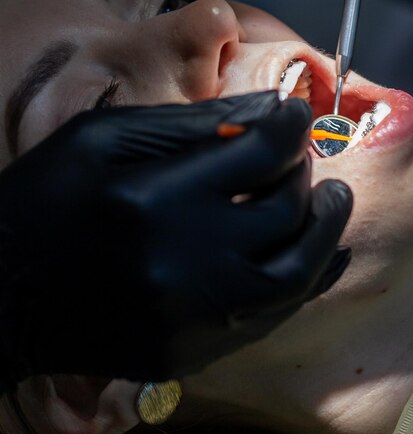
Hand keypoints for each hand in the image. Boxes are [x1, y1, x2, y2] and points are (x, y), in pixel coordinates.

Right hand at [0, 92, 351, 389]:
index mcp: (155, 197)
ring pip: (297, 271)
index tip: (296, 112)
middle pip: (285, 208)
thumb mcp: (103, 138)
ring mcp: (192, 316)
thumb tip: (266, 109)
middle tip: (300, 154)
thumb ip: (190, 122)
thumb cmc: (47, 199)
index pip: (261, 150)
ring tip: (333, 200)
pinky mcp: (191, 350)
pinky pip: (272, 315)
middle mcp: (183, 261)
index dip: (290, 124)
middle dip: (304, 170)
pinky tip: (316, 251)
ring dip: (325, 228)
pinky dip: (307, 277)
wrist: (5, 293)